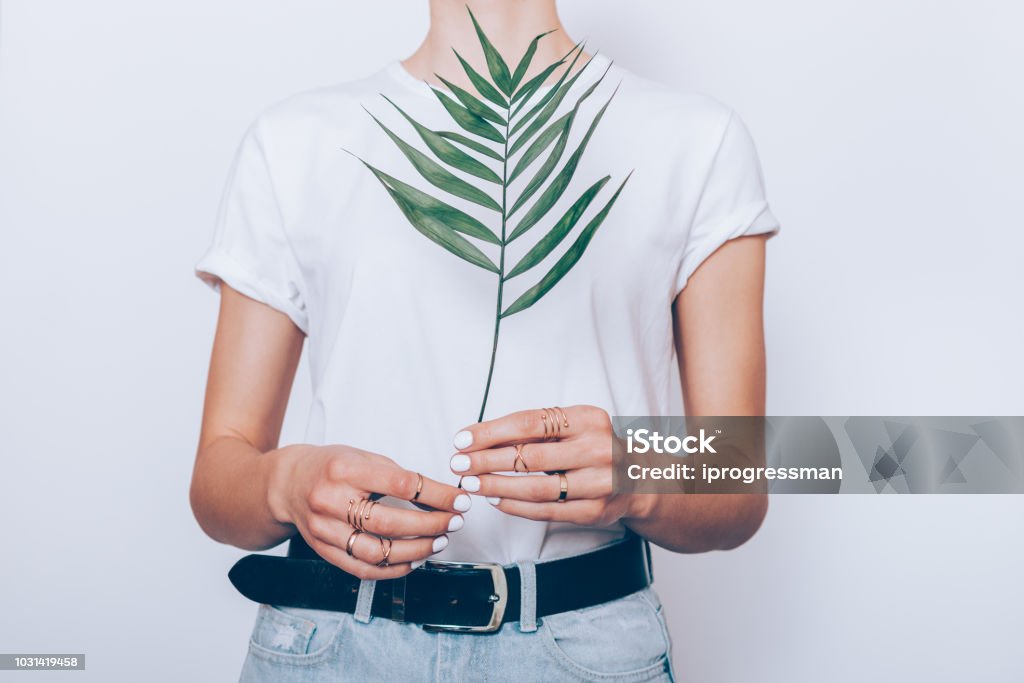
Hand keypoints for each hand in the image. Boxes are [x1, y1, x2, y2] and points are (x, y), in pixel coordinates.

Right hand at [270, 445, 470, 578]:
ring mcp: (324, 529)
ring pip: (377, 551)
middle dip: (430, 526)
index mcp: (345, 469)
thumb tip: (437, 496)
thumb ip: (394, 474)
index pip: (400, 484)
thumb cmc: (330, 466)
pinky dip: (393, 569)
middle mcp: (331, 500)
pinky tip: (414, 561)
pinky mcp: (323, 550)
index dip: (436, 495)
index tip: (459, 500)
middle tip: (454, 523)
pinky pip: (363, 569)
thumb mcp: (361, 455)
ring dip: (416, 551)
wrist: (287, 484)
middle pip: (388, 522)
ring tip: (439, 542)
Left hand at [448, 405, 649, 526]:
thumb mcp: (573, 426)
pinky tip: (495, 500)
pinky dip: (516, 506)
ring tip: (471, 484)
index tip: (462, 439)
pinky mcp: (595, 511)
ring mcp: (599, 483)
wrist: (642, 477)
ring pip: (536, 487)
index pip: (530, 423)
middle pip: (530, 456)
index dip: (491, 432)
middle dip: (486, 461)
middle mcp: (597, 449)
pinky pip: (547, 510)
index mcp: (588, 418)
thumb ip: (535, 430)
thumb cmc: (593, 445)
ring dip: (497, 486)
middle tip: (458, 464)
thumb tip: (479, 437)